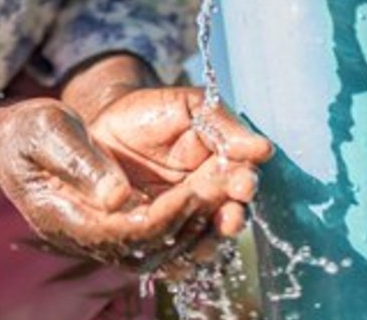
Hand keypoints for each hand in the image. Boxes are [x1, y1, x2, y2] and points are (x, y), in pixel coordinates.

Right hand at [0, 98, 215, 270]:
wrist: (9, 145)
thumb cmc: (25, 133)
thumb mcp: (47, 130)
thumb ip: (81, 162)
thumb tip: (119, 196)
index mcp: (65, 219)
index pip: (127, 233)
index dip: (167, 216)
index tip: (197, 190)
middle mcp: (88, 238)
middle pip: (153, 248)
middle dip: (198, 221)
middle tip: (234, 188)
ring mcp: (103, 236)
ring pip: (163, 252)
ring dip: (205, 228)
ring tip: (237, 197)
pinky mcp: (118, 225)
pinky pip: (163, 239)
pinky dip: (195, 225)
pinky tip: (219, 202)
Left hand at [88, 87, 272, 243]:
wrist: (102, 128)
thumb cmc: (150, 113)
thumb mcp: (188, 107)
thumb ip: (222, 124)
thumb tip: (263, 149)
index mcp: (222, 168)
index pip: (241, 181)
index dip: (243, 185)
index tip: (243, 185)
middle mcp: (208, 201)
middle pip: (227, 218)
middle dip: (231, 219)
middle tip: (230, 218)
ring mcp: (182, 222)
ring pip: (202, 243)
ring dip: (204, 242)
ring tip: (200, 241)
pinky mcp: (153, 240)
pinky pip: (168, 259)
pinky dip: (173, 258)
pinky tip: (170, 254)